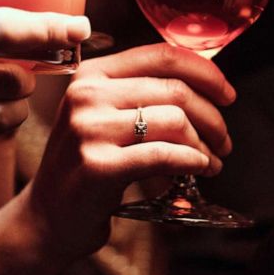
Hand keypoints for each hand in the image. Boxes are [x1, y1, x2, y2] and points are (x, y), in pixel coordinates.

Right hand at [23, 43, 235, 258]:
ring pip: (175, 121)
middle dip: (212, 117)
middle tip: (224, 141)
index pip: (162, 55)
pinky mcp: (98, 166)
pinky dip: (192, 161)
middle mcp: (87, 94)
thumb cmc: (87, 167)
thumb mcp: (105, 118)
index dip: (205, 73)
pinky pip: (164, 155)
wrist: (46, 219)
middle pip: (175, 90)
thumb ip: (144, 95)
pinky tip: (199, 169)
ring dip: (204, 144)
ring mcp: (89, 129)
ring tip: (211, 161)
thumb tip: (209, 85)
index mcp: (92, 74)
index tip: (228, 95)